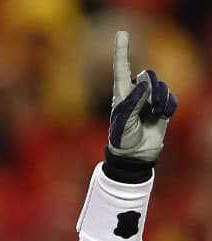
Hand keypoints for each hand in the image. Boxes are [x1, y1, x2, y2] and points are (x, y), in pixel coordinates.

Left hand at [107, 30, 176, 162]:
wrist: (134, 155)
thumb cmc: (122, 138)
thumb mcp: (123, 121)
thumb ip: (132, 101)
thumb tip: (143, 83)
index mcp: (121, 93)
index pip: (122, 68)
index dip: (122, 50)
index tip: (122, 33)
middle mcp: (136, 93)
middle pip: (148, 74)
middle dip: (151, 86)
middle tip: (149, 104)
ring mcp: (149, 100)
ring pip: (161, 86)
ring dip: (160, 99)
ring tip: (155, 113)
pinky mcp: (162, 108)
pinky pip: (171, 98)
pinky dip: (168, 106)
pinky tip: (162, 116)